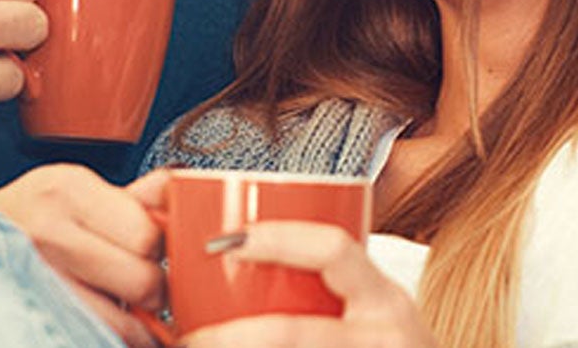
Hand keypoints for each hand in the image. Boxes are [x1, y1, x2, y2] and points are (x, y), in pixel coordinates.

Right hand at [0, 165, 168, 347]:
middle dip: (151, 290)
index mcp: (67, 189)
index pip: (149, 234)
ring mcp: (36, 280)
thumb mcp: (72, 191)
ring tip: (117, 308)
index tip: (153, 254)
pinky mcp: (31, 320)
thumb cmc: (24, 218)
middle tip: (139, 286)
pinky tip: (98, 321)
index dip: (159, 249)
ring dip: (133, 325)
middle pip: (143, 281)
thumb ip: (130, 197)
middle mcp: (48, 232)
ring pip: (124, 325)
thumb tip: (179, 189)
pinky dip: (108, 338)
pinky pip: (95, 340)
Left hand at [187, 221, 435, 347]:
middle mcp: (387, 338)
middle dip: (235, 339)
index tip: (224, 241)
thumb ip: (328, 287)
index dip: (277, 239)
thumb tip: (234, 253)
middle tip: (190, 339)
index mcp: (386, 300)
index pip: (333, 249)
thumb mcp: (374, 313)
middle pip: (298, 335)